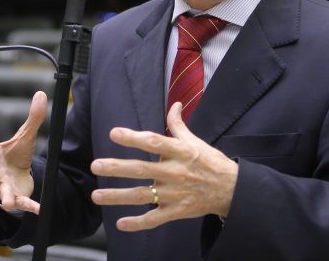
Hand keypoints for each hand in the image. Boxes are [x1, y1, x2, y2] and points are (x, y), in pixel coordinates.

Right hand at [0, 91, 47, 213]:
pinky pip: (22, 202)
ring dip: (5, 198)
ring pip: (2, 193)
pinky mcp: (16, 196)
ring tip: (8, 203)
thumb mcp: (25, 135)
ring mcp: (4, 186)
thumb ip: (33, 117)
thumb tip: (41, 94)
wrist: (20, 173)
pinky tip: (38, 209)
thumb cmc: (16, 153)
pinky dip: (29, 206)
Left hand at [90, 102, 237, 231]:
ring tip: (97, 195)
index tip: (114, 133)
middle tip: (96, 166)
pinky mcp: (176, 211)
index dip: (134, 138)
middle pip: (142, 169)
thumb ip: (178, 125)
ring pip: (143, 195)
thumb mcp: (195, 141)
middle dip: (118, 168)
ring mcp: (175, 194)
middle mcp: (175, 172)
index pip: (154, 142)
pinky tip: (120, 223)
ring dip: (118, 196)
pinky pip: (155, 219)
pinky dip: (138, 223)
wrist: (231, 190)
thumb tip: (174, 104)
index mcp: (180, 152)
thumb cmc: (210, 162)